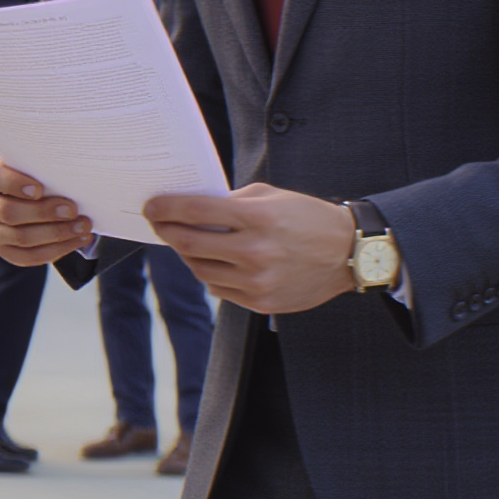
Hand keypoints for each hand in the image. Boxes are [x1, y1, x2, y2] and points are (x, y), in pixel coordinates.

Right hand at [0, 160, 94, 266]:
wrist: (40, 198)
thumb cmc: (40, 175)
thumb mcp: (39, 165)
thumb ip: (46, 167)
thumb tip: (71, 174)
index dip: (15, 184)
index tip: (40, 189)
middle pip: (8, 212)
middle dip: (43, 212)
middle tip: (72, 210)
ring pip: (21, 237)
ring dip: (56, 233)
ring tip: (82, 226)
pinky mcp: (5, 250)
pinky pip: (29, 256)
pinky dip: (57, 249)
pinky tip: (77, 240)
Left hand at [143, 184, 356, 314]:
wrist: (348, 253)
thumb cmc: (307, 218)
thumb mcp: (270, 196)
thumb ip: (231, 201)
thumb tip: (191, 208)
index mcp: (257, 217)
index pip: (195, 211)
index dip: (165, 208)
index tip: (150, 207)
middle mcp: (255, 251)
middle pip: (189, 244)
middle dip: (166, 232)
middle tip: (157, 224)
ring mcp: (258, 280)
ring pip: (200, 270)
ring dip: (187, 255)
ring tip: (185, 242)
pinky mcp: (261, 302)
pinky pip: (219, 289)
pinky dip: (209, 274)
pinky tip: (210, 261)